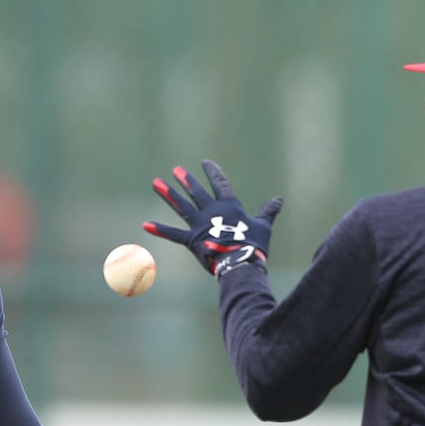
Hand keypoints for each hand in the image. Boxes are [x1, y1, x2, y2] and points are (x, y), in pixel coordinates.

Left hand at [144, 159, 281, 275]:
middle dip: (186, 181)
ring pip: (181, 206)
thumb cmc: (254, 245)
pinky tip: (146, 224)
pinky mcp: (191, 240)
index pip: (220, 184)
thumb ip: (268, 212)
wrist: (241, 262)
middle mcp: (212, 212)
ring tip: (156, 182)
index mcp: (229, 207)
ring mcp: (200, 225)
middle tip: (176, 170)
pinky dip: (160, 229)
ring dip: (168, 194)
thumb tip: (279, 200)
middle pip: (196, 193)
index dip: (213, 173)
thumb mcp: (263, 226)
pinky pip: (173, 234)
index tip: (206, 163)